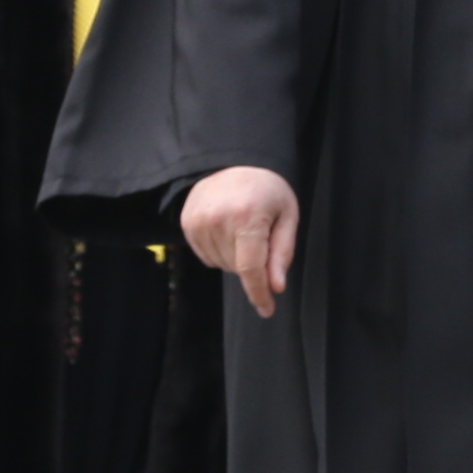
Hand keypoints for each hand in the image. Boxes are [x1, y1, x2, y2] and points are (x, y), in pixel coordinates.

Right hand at [181, 167, 301, 318]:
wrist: (232, 161)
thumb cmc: (266, 189)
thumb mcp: (287, 214)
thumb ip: (282, 252)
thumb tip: (276, 286)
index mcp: (247, 217)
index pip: (251, 269)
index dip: (259, 293)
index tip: (267, 310)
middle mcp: (218, 221)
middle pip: (238, 268)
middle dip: (254, 263)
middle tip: (261, 234)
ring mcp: (198, 223)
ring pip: (221, 265)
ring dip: (236, 257)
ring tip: (243, 228)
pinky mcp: (186, 225)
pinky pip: (207, 257)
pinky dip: (220, 251)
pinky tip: (227, 229)